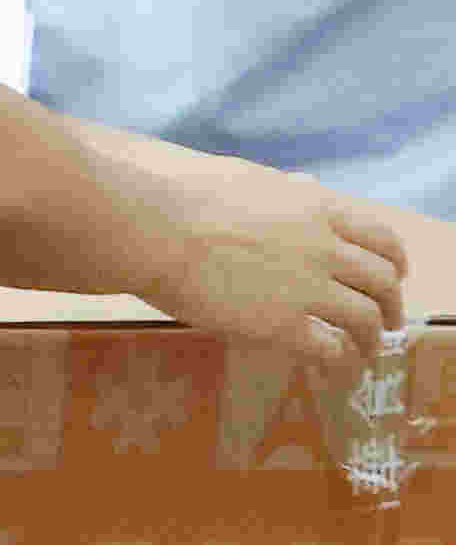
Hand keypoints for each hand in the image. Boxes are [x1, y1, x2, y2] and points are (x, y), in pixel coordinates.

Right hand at [123, 143, 410, 383]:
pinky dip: (340, 361)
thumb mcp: (246, 177)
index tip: (395, 274)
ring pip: (365, 320)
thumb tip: (306, 185)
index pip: (381, 238)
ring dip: (372, 339)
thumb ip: (285, 188)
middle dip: (391, 305)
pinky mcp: (281, 325)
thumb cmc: (181, 197)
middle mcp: (322, 248)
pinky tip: (333, 367)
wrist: (150, 227)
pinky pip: (330, 350)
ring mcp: (306, 289)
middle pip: (382, 282)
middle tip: (387, 320)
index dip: (395, 261)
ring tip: (365, 352)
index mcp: (315, 210)